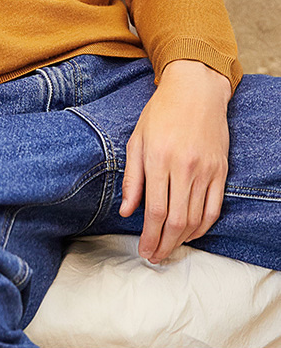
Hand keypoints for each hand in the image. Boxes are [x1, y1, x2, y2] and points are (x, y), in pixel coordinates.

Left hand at [119, 60, 230, 263]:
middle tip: (154, 256)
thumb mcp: (137, 140)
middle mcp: (184, 167)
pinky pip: (214, 208)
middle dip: (164, 245)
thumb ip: (132, 178)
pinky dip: (203, 227)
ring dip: (182, 240)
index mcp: (159, 158)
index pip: (155, 210)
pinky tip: (190, 233)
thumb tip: (126, 210)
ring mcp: (206, 170)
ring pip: (197, 218)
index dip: (149, 235)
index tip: (143, 249)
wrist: (195, 90)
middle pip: (177, 220)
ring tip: (169, 249)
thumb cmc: (161, 112)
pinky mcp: (221, 171)